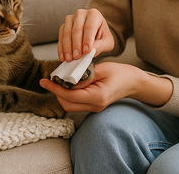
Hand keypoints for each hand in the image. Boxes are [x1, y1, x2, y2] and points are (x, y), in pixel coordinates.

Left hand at [40, 62, 172, 111]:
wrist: (134, 82)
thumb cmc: (121, 73)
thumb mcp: (102, 69)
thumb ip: (84, 74)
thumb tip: (66, 77)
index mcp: (97, 97)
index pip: (70, 96)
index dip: (55, 88)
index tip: (44, 81)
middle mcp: (95, 106)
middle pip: (67, 104)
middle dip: (56, 92)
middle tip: (51, 78)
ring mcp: (94, 108)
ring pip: (70, 105)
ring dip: (62, 93)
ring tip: (58, 79)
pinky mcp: (93, 106)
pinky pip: (76, 102)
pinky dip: (69, 94)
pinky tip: (68, 83)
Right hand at [58, 8, 113, 61]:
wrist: (94, 33)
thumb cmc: (102, 36)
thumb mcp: (107, 42)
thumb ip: (101, 45)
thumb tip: (91, 50)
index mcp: (94, 14)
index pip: (89, 26)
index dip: (87, 39)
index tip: (86, 51)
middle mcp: (81, 13)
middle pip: (77, 29)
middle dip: (76, 45)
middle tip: (77, 56)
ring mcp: (71, 18)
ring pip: (67, 32)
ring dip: (67, 47)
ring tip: (70, 58)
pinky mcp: (64, 25)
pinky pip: (60, 36)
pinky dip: (61, 47)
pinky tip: (63, 56)